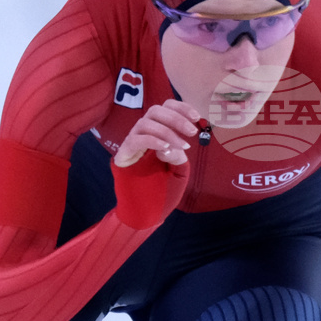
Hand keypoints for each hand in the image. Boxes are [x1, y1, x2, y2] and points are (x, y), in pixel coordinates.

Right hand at [110, 100, 199, 229]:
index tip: (197, 117)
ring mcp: (132, 143)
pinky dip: (153, 141)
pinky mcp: (123, 155)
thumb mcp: (178, 172)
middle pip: (155, 111)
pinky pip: (135, 140)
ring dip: (167, 132)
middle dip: (176, 118)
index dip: (181, 108)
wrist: (146, 213)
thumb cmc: (162, 191)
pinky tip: (165, 149)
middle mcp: (143, 134)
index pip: (166, 109)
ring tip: (182, 146)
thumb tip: (172, 144)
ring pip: (145, 123)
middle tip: (192, 132)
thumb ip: (178, 155)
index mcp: (158, 133)